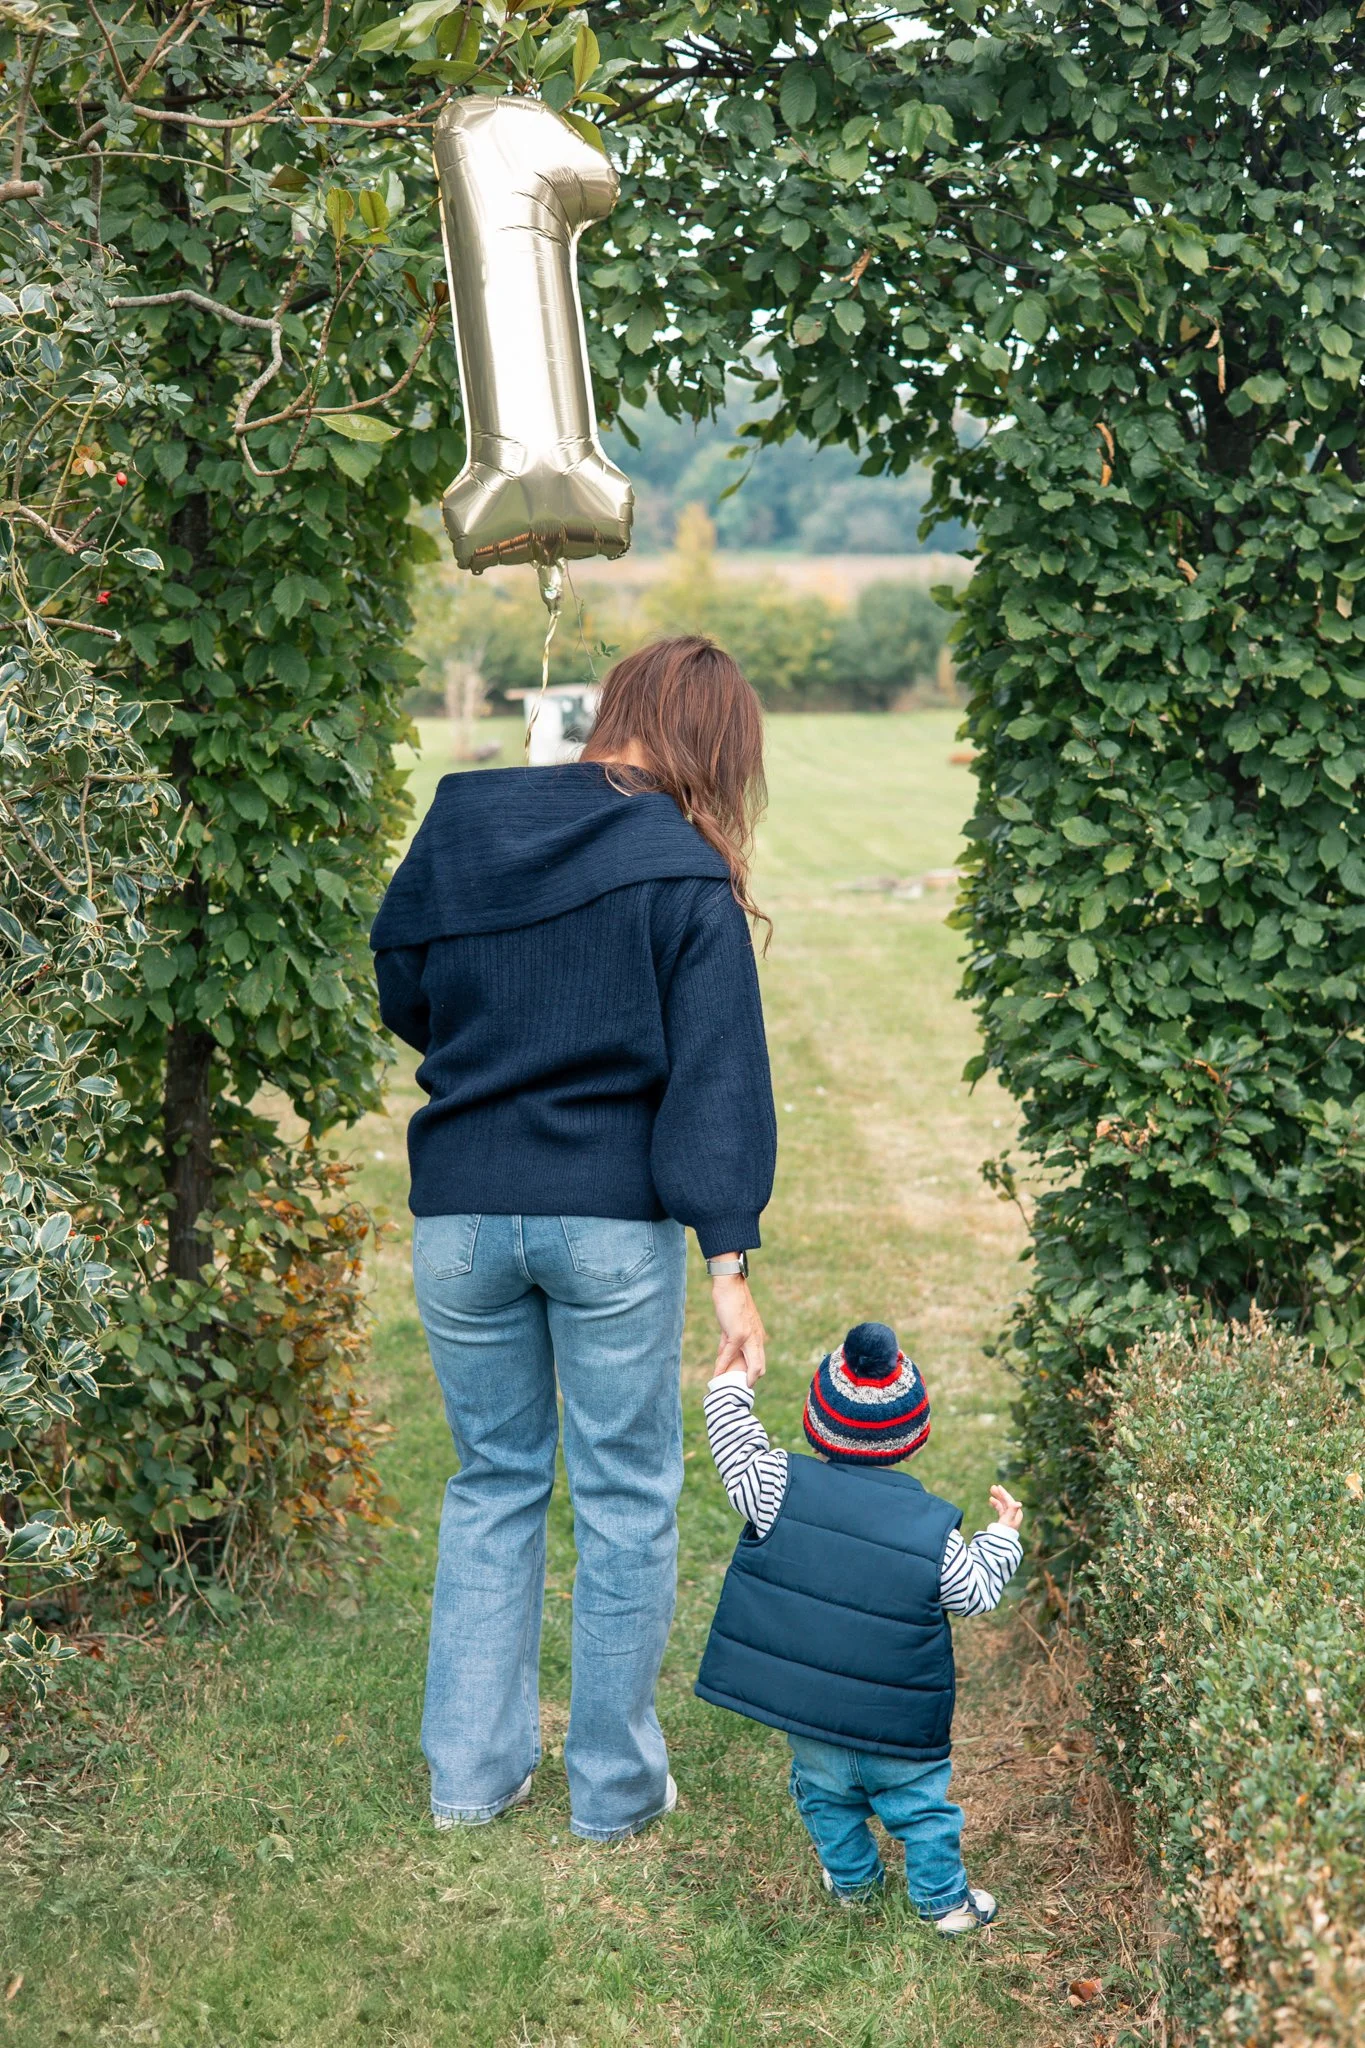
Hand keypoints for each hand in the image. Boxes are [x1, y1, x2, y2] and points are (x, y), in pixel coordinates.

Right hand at [712, 1272, 765, 1386]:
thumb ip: (728, 1342)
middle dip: (750, 1382)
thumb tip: (721, 1358)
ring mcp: (749, 1337)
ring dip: (738, 1379)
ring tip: (728, 1389)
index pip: (760, 1362)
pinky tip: (715, 1375)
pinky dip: (722, 1367)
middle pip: (760, 1368)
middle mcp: (758, 1338)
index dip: (753, 1375)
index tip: (742, 1384)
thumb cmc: (731, 1302)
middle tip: (737, 1390)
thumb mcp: (732, 1326)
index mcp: (758, 1336)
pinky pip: (729, 1355)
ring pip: (752, 1366)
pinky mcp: (738, 1334)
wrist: (730, 1285)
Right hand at [990, 1485, 1022, 1531]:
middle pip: (1006, 1501)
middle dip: (999, 1494)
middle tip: (992, 1487)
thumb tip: (1019, 1503)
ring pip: (1003, 1504)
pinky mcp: (1004, 1520)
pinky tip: (991, 1500)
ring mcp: (1009, 1517)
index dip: (1004, 1493)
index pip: (1010, 1500)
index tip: (998, 1486)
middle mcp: (1014, 1514)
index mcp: (1017, 1513)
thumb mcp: (1008, 1519)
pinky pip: (1000, 1509)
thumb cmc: (1005, 1531)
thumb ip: (1013, 1510)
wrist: (1001, 1542)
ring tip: (990, 1491)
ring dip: (997, 1498)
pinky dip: (996, 1504)